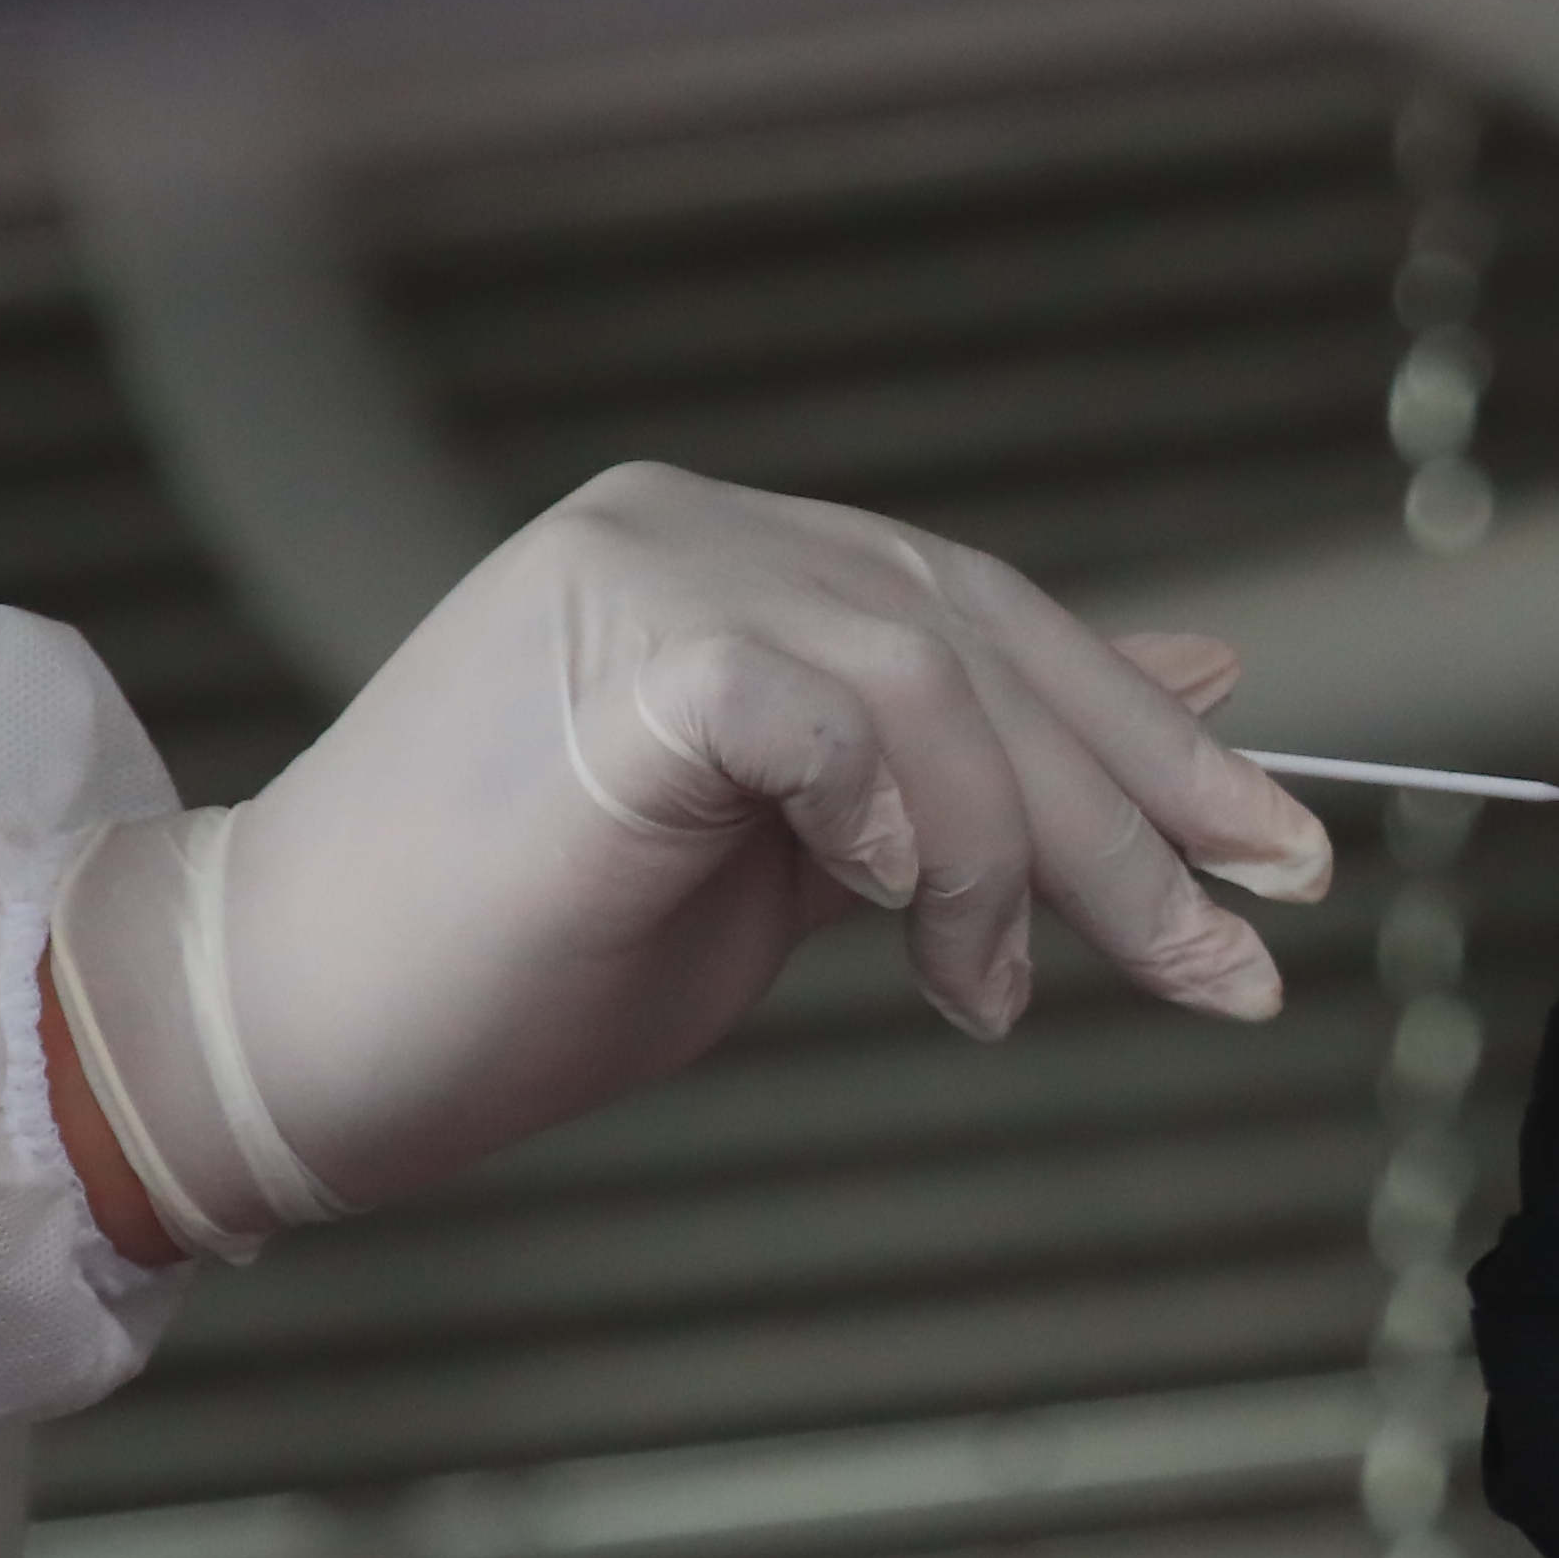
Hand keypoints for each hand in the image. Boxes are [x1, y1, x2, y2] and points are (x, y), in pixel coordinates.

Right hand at [50, 465, 1331, 1255]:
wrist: (285, 1035)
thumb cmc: (513, 968)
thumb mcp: (788, 873)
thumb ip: (953, 790)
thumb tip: (1196, 695)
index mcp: (717, 553)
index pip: (983, 620)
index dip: (1144, 739)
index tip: (1274, 863)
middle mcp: (682, 523)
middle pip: (983, 643)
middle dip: (1143, 810)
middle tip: (1251, 951)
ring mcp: (635, 570)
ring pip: (932, 679)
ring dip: (1019, 861)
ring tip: (993, 1003)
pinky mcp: (604, 660)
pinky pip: (819, 707)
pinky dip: (896, 817)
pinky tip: (907, 922)